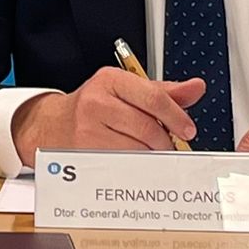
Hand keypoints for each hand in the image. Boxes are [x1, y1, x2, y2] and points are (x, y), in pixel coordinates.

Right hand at [11, 67, 205, 168]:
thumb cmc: (94, 107)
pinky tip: (135, 162)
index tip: (188, 129)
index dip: (176, 116)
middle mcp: (96, 101)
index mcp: (111, 80)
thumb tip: (196, 87)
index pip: (153, 97)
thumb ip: (163, 91)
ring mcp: (87, 129)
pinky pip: (123, 165)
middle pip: (148, 128)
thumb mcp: (126, 90)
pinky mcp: (84, 153)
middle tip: (169, 147)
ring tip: (150, 154)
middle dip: (165, 142)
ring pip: (138, 150)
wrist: (52, 125)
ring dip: (152, 157)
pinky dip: (137, 168)